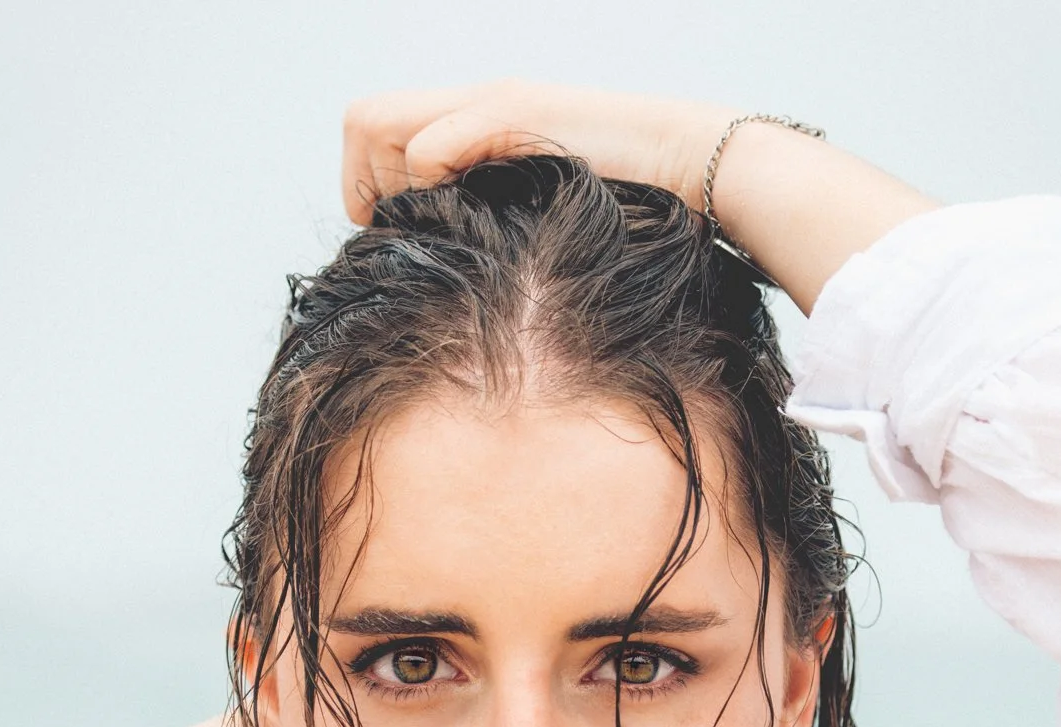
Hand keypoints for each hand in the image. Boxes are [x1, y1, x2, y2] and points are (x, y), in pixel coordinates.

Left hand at [340, 80, 934, 314]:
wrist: (698, 167)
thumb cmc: (636, 212)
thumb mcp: (555, 224)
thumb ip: (510, 233)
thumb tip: (471, 288)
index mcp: (480, 124)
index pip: (379, 128)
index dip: (368, 182)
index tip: (393, 234)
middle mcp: (476, 104)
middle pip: (363, 120)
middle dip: (362, 183)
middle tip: (394, 234)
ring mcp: (492, 105)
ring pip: (382, 126)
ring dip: (390, 183)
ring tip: (431, 229)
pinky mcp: (515, 117)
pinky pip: (431, 148)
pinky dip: (430, 184)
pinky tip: (470, 222)